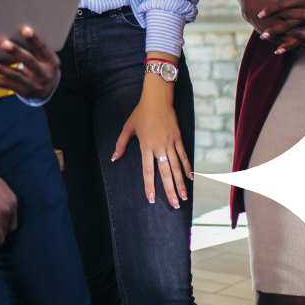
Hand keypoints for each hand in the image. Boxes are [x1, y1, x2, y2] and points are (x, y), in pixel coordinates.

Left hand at [0, 26, 59, 99]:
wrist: (49, 89)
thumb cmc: (43, 64)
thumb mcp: (46, 56)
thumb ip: (35, 47)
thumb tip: (14, 32)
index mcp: (50, 60)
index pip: (42, 48)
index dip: (34, 39)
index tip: (25, 29)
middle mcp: (42, 73)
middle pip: (28, 61)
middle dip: (15, 52)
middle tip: (3, 43)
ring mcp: (32, 83)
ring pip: (14, 75)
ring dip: (0, 68)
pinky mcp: (22, 91)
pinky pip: (6, 85)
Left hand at [111, 86, 191, 208]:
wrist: (158, 99)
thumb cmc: (141, 113)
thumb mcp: (128, 127)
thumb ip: (121, 144)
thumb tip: (114, 158)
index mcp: (146, 146)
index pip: (148, 170)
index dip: (150, 186)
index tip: (152, 199)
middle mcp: (159, 147)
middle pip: (165, 173)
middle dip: (170, 190)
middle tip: (175, 205)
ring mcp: (170, 143)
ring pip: (177, 167)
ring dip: (181, 183)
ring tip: (184, 197)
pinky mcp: (178, 138)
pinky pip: (183, 155)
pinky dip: (187, 167)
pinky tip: (190, 178)